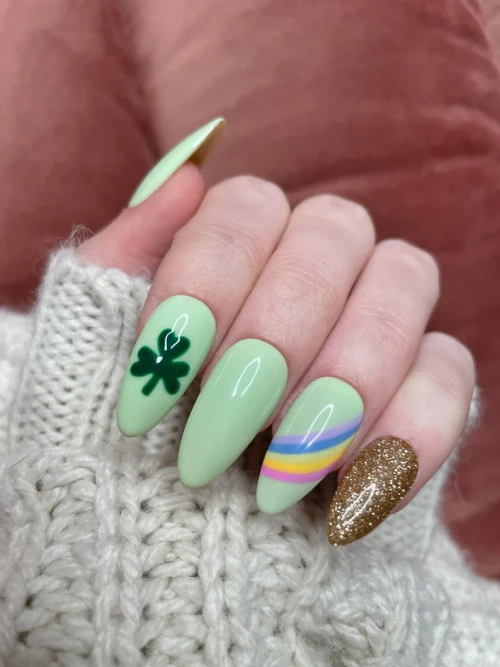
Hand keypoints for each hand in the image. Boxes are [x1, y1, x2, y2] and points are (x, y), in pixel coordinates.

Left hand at [78, 134, 474, 544]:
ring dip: (344, 376)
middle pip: (336, 230)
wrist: (173, 554)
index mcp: (241, 247)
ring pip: (406, 278)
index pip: (246, 207)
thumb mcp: (92, 357)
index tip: (163, 370)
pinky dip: (405, 433)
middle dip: (276, 333)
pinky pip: (449, 374)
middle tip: (219, 429)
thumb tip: (187, 170)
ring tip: (279, 470)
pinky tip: (346, 493)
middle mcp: (318, 266)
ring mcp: (378, 319)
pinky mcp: (423, 387)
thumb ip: (122, 261)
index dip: (206, 280)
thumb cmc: (120, 452)